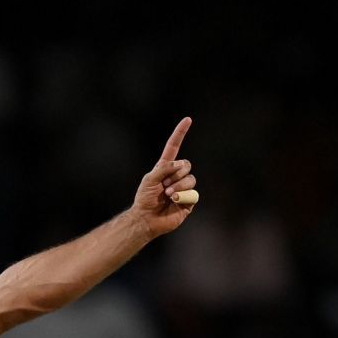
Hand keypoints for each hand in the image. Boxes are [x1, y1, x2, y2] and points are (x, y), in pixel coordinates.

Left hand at [133, 117, 199, 236]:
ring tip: (167, 195)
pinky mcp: (189, 200)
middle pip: (186, 164)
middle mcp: (177, 176)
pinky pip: (193, 193)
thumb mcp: (150, 179)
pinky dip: (182, 197)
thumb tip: (179, 165)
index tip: (188, 119)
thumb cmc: (144, 199)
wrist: (146, 218)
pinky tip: (173, 202)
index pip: (174, 147)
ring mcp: (184, 187)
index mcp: (166, 168)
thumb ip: (164, 168)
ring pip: (191, 178)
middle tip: (163, 186)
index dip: (180, 133)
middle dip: (175, 174)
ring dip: (178, 186)